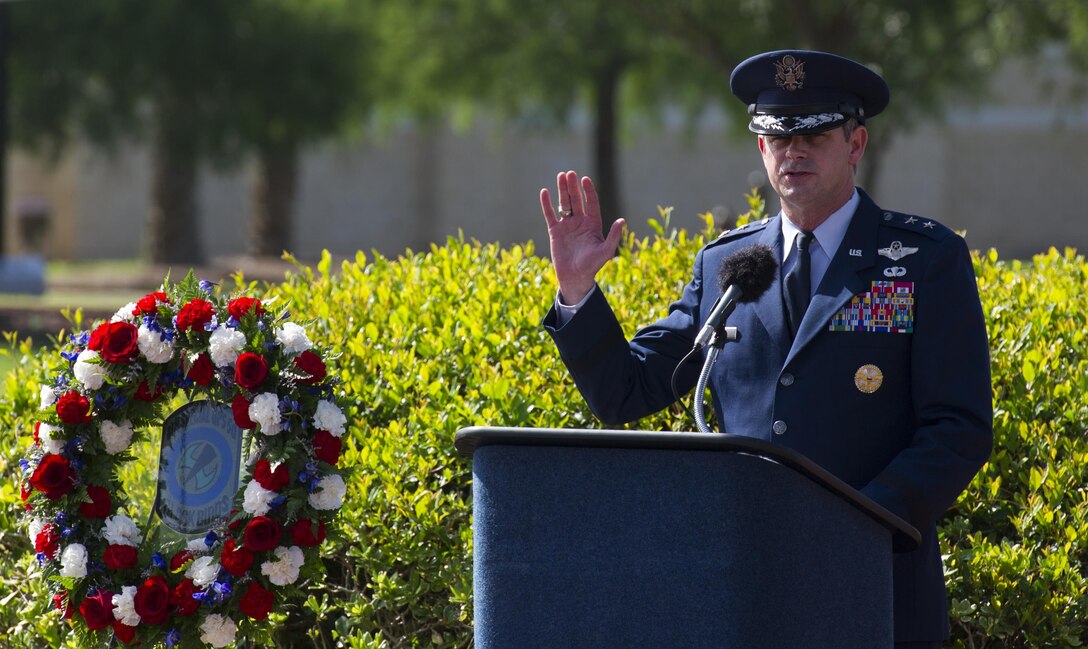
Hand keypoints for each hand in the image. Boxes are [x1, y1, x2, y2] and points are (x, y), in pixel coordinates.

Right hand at [540, 170, 625, 302]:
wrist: (575, 277)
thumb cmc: (592, 265)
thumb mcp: (606, 251)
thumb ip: (614, 235)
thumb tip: (622, 220)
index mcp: (593, 224)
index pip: (591, 203)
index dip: (588, 191)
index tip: (585, 179)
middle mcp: (580, 222)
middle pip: (577, 200)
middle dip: (573, 187)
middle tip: (570, 173)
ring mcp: (567, 226)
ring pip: (564, 204)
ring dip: (562, 190)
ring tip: (560, 176)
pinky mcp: (555, 231)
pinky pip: (550, 215)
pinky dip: (547, 204)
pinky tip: (545, 192)